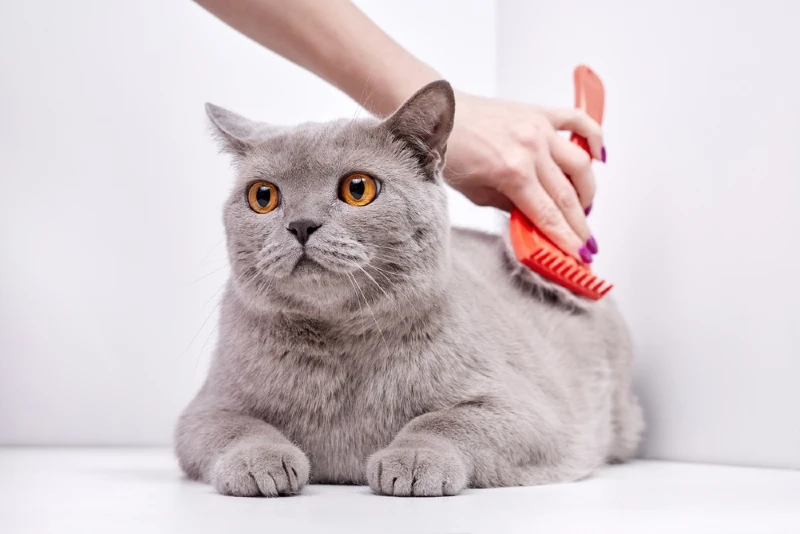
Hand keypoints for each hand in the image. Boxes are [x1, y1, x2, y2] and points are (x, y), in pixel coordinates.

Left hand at [445, 92, 604, 261]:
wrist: (438, 113)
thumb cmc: (449, 150)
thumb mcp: (475, 193)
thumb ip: (509, 207)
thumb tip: (535, 221)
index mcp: (512, 172)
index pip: (549, 216)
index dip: (567, 240)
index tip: (580, 256)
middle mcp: (530, 149)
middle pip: (568, 196)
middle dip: (580, 224)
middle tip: (586, 242)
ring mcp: (539, 128)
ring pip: (581, 164)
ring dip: (587, 190)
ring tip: (583, 207)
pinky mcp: (540, 112)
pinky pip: (578, 121)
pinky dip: (595, 137)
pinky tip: (599, 157)